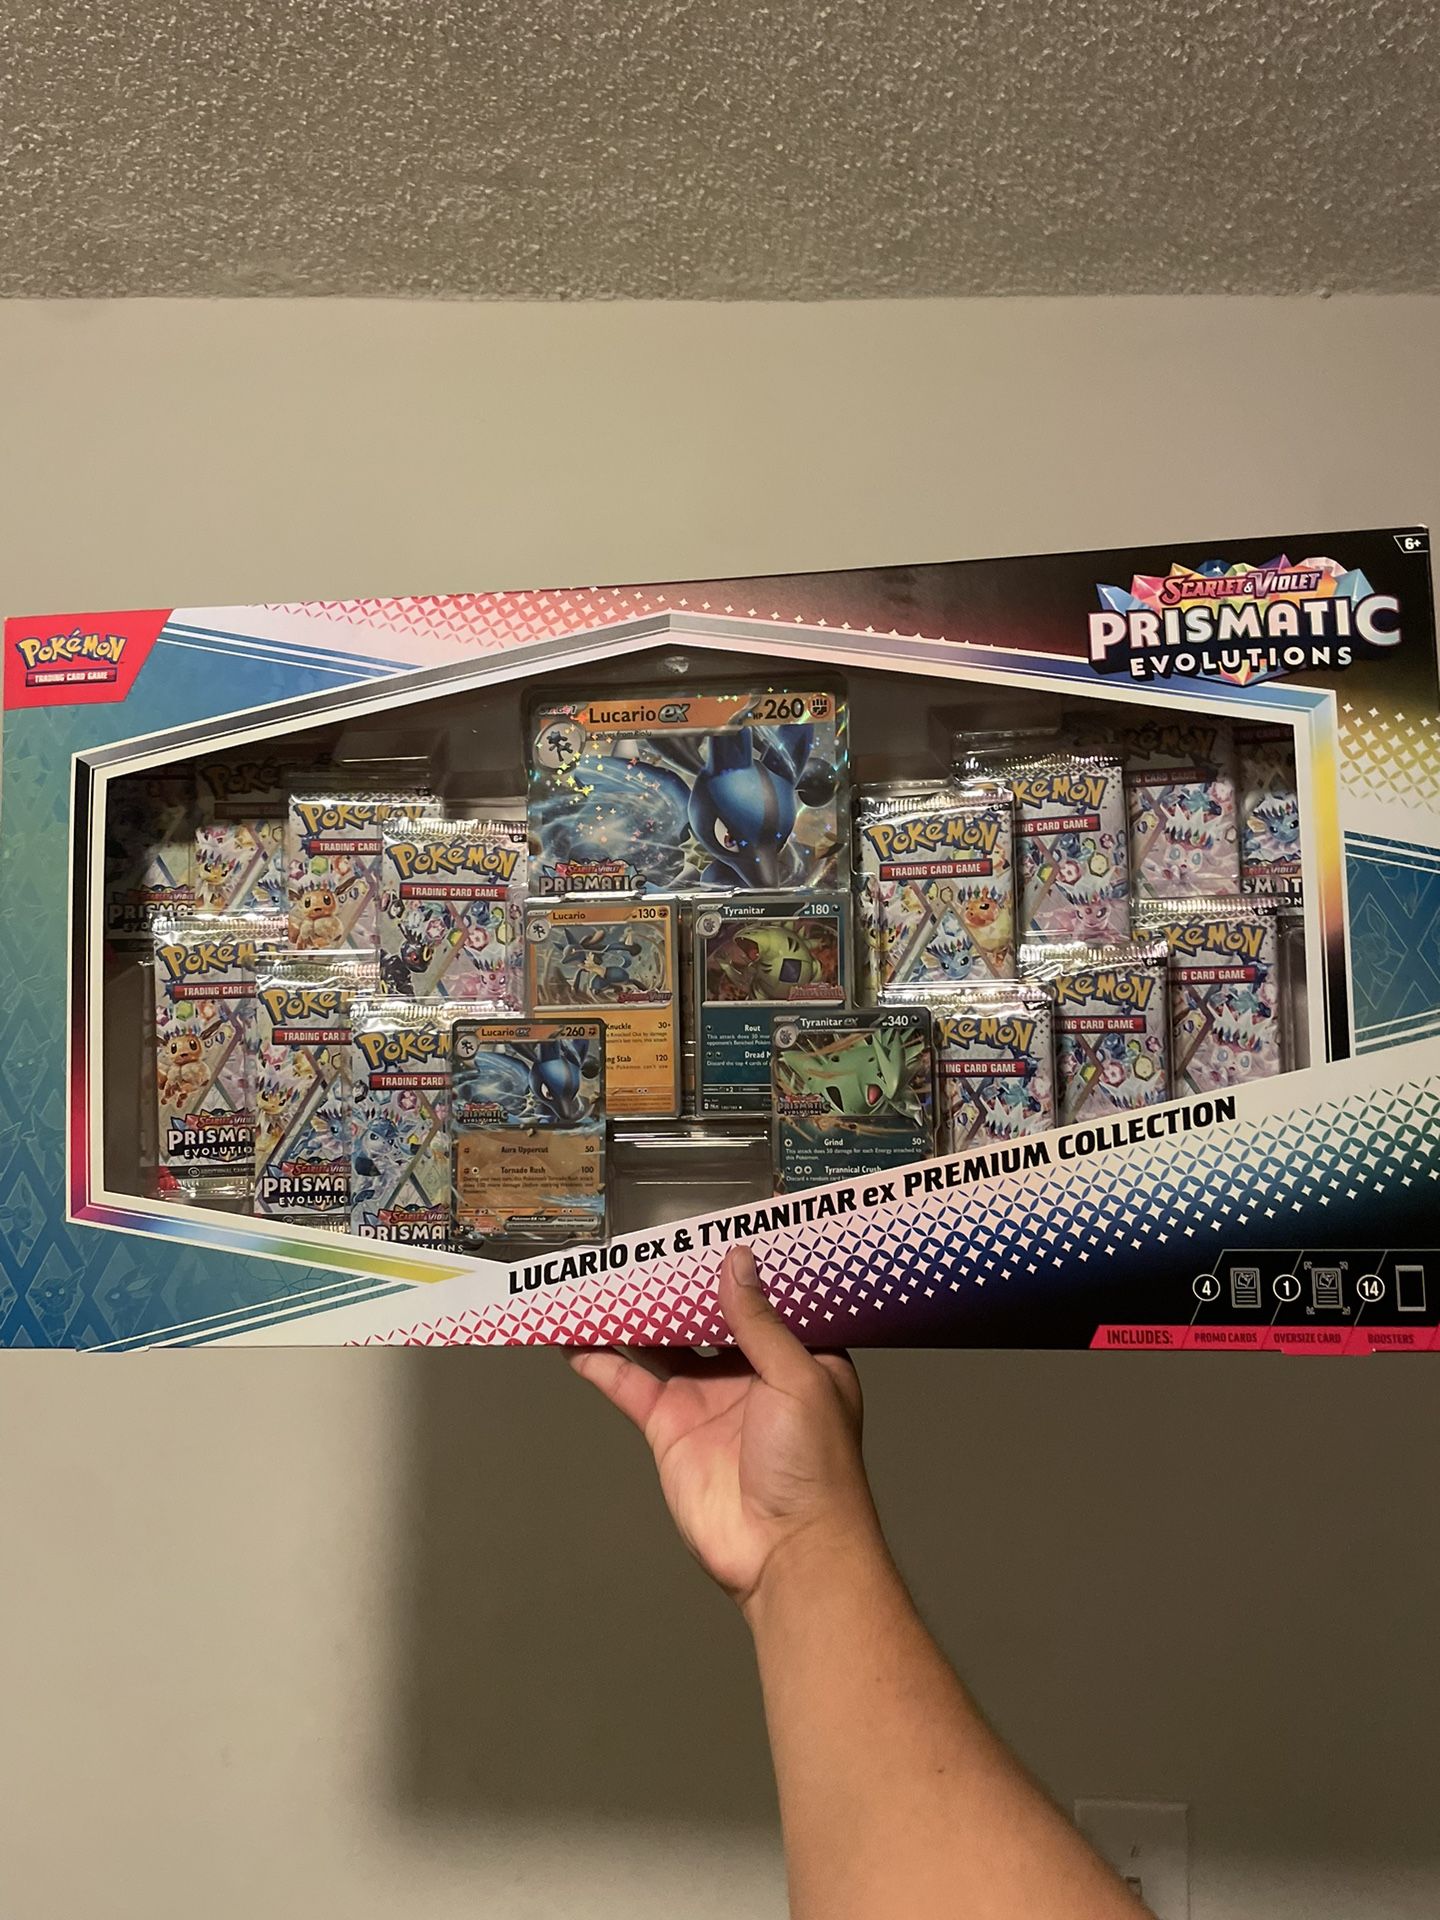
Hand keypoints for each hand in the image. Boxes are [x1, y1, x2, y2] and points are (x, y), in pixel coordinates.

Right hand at [569, 1246, 879, 1615]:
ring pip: (662, 1343)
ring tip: (598, 1276)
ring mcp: (706, 1398)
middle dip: (677, 1283)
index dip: (740, 1265)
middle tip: (644, 1241)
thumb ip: (759, 1321)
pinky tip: (573, 1335)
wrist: (785, 1552)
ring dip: (633, 1314)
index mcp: (797, 1356)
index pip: (765, 1298)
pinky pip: (629, 1384)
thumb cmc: (815, 1465)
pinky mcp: (669, 1427)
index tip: (712, 1226)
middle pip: (706, 1315)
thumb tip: (735, 1259)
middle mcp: (750, 1372)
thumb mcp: (799, 1378)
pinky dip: (600, 1360)